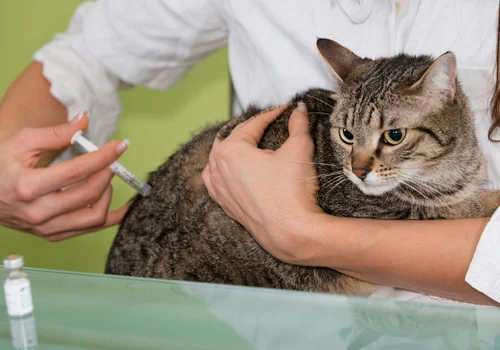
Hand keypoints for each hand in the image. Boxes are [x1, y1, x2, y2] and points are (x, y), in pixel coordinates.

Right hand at [0, 112, 129, 240]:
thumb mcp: (21, 142)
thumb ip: (55, 133)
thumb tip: (84, 122)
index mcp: (28, 186)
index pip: (77, 171)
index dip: (104, 157)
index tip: (120, 145)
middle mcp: (38, 212)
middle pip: (90, 195)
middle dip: (108, 174)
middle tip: (112, 160)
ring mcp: (46, 227)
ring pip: (94, 218)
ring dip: (108, 195)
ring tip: (104, 179)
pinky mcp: (51, 235)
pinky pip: (88, 230)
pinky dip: (109, 218)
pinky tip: (120, 207)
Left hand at [202, 102, 323, 263]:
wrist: (291, 232)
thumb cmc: (291, 190)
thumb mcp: (299, 149)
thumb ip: (298, 125)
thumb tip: (298, 109)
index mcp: (230, 150)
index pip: (252, 125)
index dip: (270, 114)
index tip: (284, 110)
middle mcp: (217, 168)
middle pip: (231, 139)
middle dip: (248, 129)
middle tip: (266, 124)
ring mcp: (218, 189)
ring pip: (217, 160)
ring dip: (230, 149)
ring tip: (243, 144)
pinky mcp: (225, 205)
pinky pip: (216, 182)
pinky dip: (222, 171)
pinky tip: (230, 171)